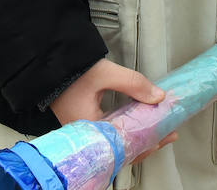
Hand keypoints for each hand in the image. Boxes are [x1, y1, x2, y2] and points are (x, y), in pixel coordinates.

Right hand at [49, 58, 176, 158]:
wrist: (49, 66)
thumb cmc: (72, 72)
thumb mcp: (105, 74)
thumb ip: (133, 84)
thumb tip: (158, 97)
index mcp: (89, 130)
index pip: (123, 145)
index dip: (147, 142)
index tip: (165, 135)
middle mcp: (86, 138)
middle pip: (121, 149)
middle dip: (147, 143)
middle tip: (168, 135)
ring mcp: (85, 135)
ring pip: (116, 145)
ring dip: (138, 139)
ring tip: (159, 133)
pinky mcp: (86, 128)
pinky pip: (109, 138)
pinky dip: (126, 134)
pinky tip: (138, 129)